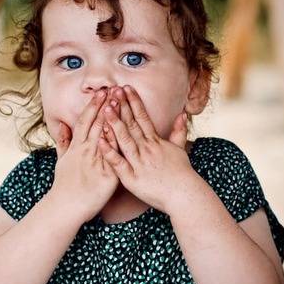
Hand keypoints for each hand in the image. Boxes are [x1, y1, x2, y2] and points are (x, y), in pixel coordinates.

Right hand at [52, 89, 118, 221]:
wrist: (66, 207)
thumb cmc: (64, 185)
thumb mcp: (61, 160)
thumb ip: (63, 142)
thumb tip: (62, 126)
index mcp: (77, 147)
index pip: (86, 121)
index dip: (93, 106)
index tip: (101, 92)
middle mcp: (86, 151)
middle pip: (97, 124)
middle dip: (106, 106)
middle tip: (113, 89)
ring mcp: (96, 162)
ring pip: (107, 136)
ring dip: (114, 119)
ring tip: (120, 103)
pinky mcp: (107, 176)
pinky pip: (116, 159)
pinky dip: (119, 145)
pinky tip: (126, 133)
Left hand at [97, 85, 193, 211]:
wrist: (184, 196)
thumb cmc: (182, 174)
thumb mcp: (180, 150)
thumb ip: (179, 131)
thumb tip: (182, 114)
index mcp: (156, 142)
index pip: (143, 117)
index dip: (134, 102)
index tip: (126, 88)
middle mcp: (147, 149)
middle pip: (132, 125)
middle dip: (122, 107)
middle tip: (112, 91)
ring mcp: (139, 163)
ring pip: (124, 140)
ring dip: (114, 124)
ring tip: (105, 109)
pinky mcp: (132, 178)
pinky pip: (118, 163)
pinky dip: (109, 152)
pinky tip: (100, 141)